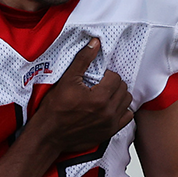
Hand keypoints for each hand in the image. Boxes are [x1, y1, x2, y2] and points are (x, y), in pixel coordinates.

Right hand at [28, 38, 133, 153]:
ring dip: (119, 96)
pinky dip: (121, 111)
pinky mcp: (109, 132)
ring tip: (105, 95)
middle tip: (100, 85)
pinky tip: (110, 108)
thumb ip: (83, 60)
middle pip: (123, 89)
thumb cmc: (55, 108)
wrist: (49, 133)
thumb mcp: (67, 80)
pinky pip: (127, 118)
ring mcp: (110, 124)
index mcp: (99, 98)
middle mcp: (108, 112)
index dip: (106, 75)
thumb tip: (95, 43)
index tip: (96, 79)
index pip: (115, 78)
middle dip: (113, 84)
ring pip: (127, 103)